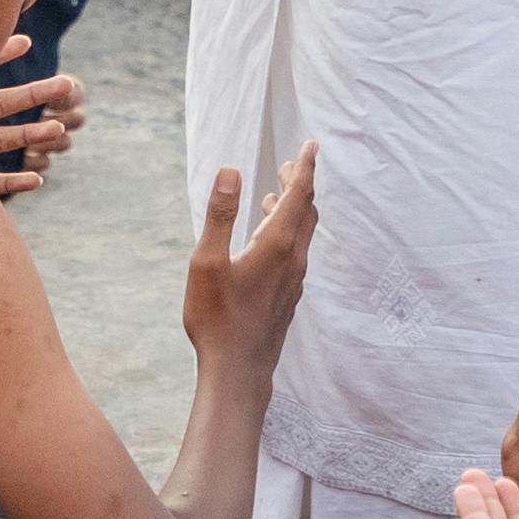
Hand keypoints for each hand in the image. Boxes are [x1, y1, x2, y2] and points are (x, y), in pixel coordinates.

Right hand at [181, 145, 315, 374]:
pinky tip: (267, 240)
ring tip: (277, 195)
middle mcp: (293, 261)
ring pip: (302, 235)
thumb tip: (231, 170)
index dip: (306, 168)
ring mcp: (292, 282)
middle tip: (291, 163)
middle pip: (306, 213)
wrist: (238, 372)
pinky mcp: (286, 297)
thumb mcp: (206, 262)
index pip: (299, 196)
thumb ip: (220, 214)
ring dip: (294, 210)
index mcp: (277, 246)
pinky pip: (295, 254)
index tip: (311, 145)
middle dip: (301, 185)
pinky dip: (288, 233)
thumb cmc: (217, 319)